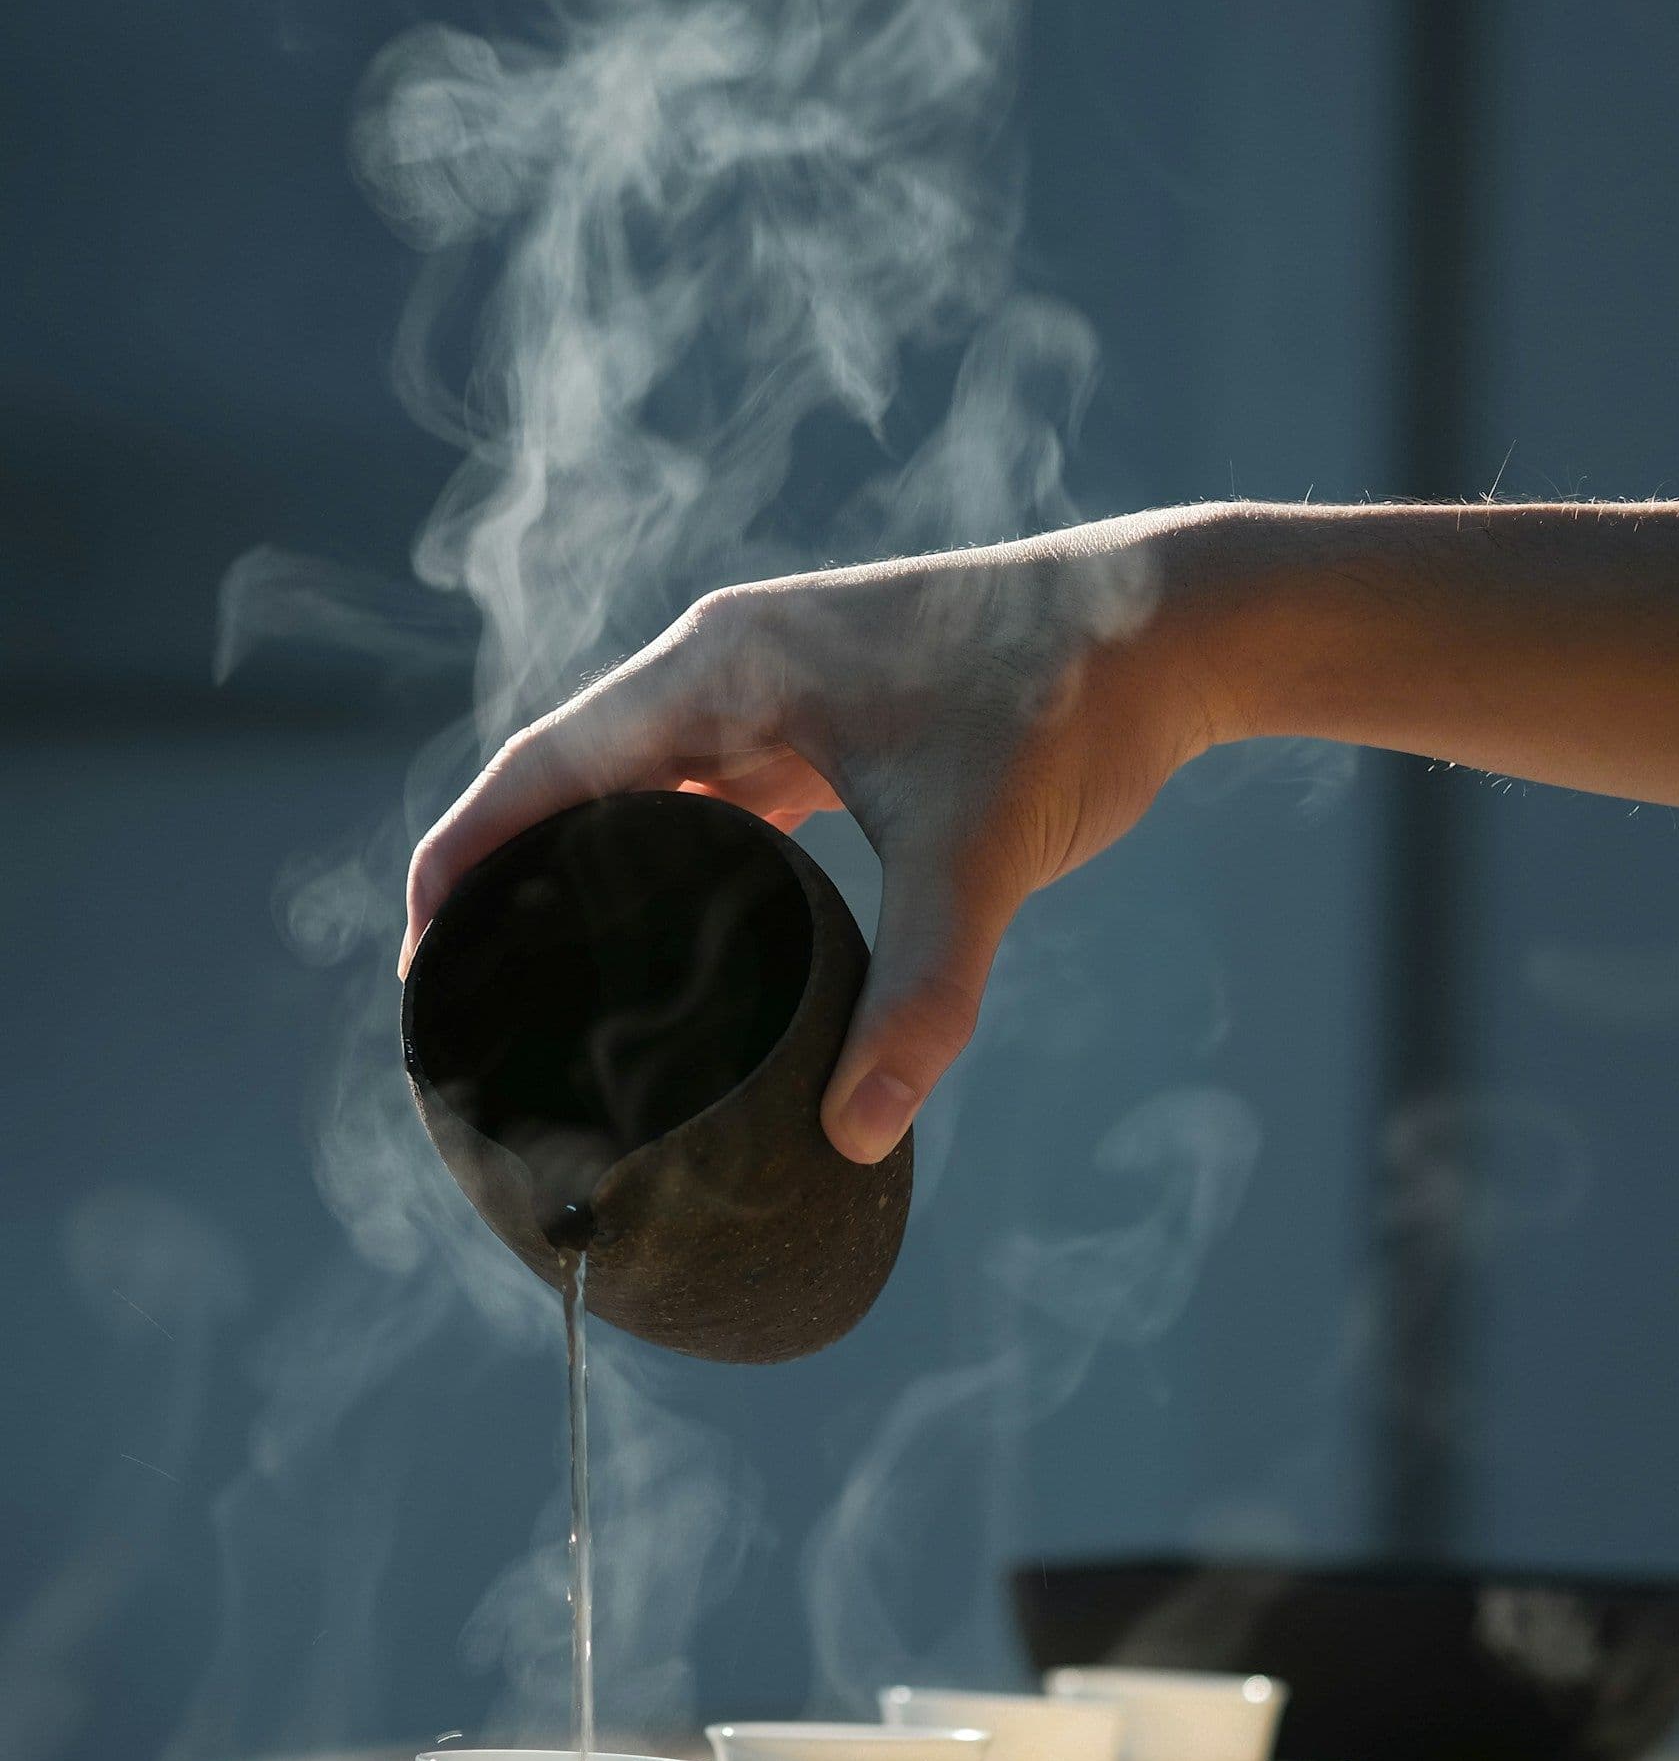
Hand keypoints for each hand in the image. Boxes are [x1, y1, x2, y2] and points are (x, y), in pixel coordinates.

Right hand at [401, 510, 1236, 1161]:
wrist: (1174, 627)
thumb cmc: (1068, 706)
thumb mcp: (978, 858)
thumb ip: (920, 999)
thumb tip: (855, 1134)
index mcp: (721, 665)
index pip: (543, 767)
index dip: (464, 859)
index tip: (420, 963)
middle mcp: (730, 665)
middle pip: (574, 781)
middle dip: (513, 882)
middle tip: (471, 1003)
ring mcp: (780, 689)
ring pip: (646, 788)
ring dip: (592, 872)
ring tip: (547, 984)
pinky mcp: (832, 721)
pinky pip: (717, 794)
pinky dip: (678, 862)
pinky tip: (671, 941)